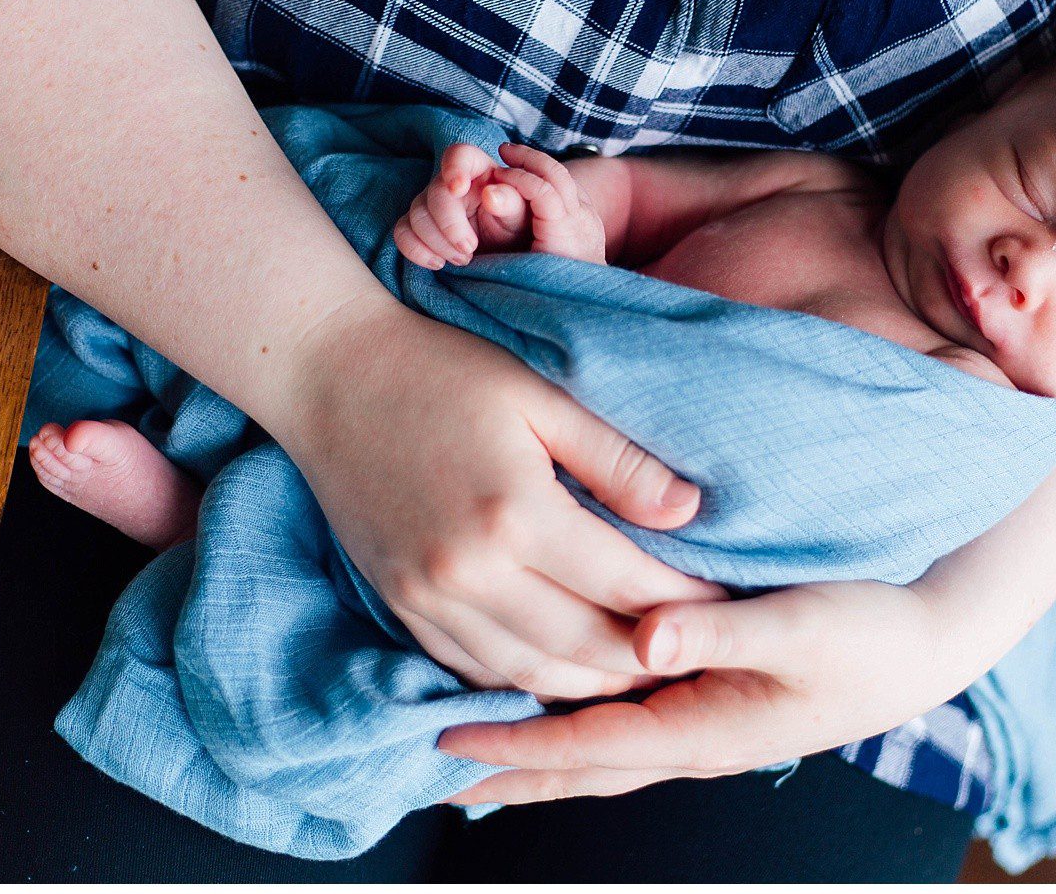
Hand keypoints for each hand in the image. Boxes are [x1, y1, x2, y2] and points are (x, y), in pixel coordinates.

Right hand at [285, 294, 723, 698]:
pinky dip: (529, 679)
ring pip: (532, 673)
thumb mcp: (541, 396)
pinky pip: (475, 669)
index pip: (624, 584)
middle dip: (649, 658)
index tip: (726, 606)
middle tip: (696, 653)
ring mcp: (428, 598)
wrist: (330, 375)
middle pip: (584, 647)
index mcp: (515, 514)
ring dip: (594, 683)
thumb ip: (617, 460)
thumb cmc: (445, 371)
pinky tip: (567, 671)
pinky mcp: (401, 606)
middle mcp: (469, 572)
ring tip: (644, 671)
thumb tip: (691, 513)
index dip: (683, 603)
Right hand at [394, 143, 606, 268]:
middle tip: (471, 249)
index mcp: (485, 175)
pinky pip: (403, 232)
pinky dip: (415, 248)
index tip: (460, 188)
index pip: (460, 155)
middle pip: (433, 191)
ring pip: (415, 213)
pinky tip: (438, 264)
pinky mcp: (427, 235)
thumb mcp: (541, 218)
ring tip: (466, 259)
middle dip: (448, 222)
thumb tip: (491, 192)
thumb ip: (517, 202)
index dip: (455, 168)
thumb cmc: (546, 234)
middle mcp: (458, 190)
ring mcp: (438, 212)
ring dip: (437, 239)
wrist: (541, 267)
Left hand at [439, 578, 976, 802]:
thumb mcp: (800, 624)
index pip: (588, 744)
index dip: (516, 741)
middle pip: (582, 766)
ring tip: (475, 757)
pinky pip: (626, 731)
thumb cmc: (868, 632)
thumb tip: (642, 636)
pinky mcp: (716, 707)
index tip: (445, 738)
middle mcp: (696, 740)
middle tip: (431, 774)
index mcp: (706, 728)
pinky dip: (577, 734)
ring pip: (600, 754)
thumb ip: (718, 630)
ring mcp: (706, 730)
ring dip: (537, 757)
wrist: (923, 644)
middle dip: (508, 771)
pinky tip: (558, 718)